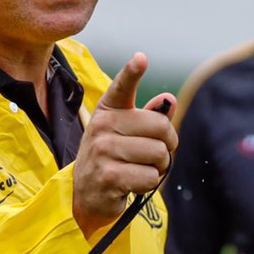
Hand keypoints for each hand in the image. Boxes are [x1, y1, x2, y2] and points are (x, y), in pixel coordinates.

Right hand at [74, 52, 177, 234]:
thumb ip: (149, 116)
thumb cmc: (112, 158)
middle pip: (161, 127)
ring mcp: (103, 151)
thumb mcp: (126, 133)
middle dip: (167, 145)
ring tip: (139, 169)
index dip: (132, 72)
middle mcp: (102, 126)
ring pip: (159, 154)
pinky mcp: (108, 176)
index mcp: (108, 110)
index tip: (141, 58)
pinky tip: (132, 184)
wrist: (84, 195)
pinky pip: (151, 177)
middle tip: (153, 155)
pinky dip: (149, 184)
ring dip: (159, 168)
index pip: (122, 87)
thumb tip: (169, 100)